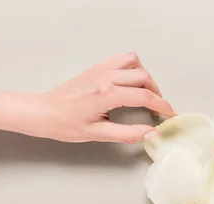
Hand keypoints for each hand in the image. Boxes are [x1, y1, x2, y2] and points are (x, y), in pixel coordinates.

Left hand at [37, 52, 173, 143]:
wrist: (42, 113)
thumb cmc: (64, 124)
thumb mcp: (98, 134)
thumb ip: (127, 133)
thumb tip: (150, 133)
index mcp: (107, 94)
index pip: (144, 96)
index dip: (162, 106)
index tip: (170, 115)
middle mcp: (105, 77)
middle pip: (143, 77)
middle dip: (156, 92)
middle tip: (158, 109)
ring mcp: (100, 70)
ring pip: (134, 63)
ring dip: (145, 77)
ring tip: (146, 93)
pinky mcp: (96, 68)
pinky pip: (121, 59)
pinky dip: (132, 67)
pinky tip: (131, 82)